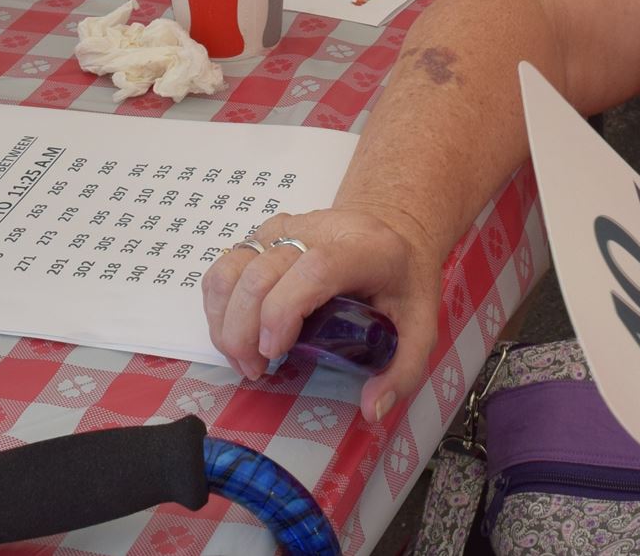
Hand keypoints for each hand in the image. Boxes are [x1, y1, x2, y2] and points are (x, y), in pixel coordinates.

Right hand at [200, 205, 446, 417]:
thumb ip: (403, 371)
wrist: (390, 233)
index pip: (316, 268)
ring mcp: (286, 229)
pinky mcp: (263, 236)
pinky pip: (223, 268)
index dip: (285, 309)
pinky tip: (235, 336)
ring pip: (234, 267)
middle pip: (264, 271)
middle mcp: (320, 230)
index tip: (276, 352)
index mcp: (366, 249)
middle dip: (247, 330)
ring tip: (244, 359)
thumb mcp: (421, 326)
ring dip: (226, 321)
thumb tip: (371, 409)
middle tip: (257, 371)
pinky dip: (218, 307)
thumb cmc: (402, 283)